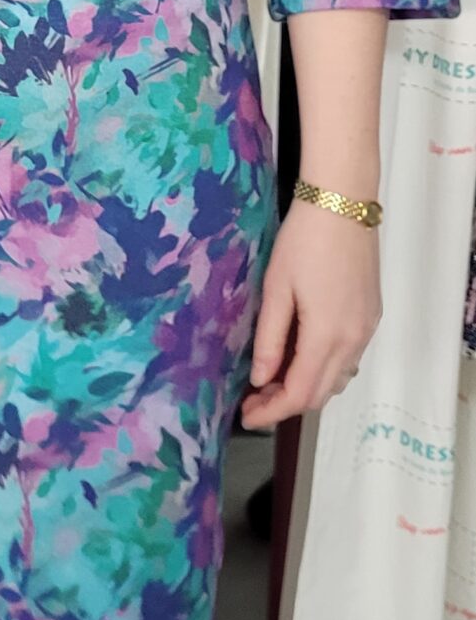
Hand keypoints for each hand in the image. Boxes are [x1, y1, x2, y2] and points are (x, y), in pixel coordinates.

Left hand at [240, 200, 381, 430]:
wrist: (343, 203)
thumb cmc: (304, 241)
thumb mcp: (277, 288)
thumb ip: (270, 339)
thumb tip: (260, 379)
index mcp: (327, 336)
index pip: (299, 394)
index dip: (271, 412)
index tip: (246, 416)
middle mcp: (354, 340)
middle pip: (320, 394)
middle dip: (285, 403)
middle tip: (254, 397)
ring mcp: (367, 329)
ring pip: (337, 379)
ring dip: (306, 387)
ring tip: (273, 377)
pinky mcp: (371, 316)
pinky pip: (349, 358)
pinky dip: (324, 368)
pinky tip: (301, 354)